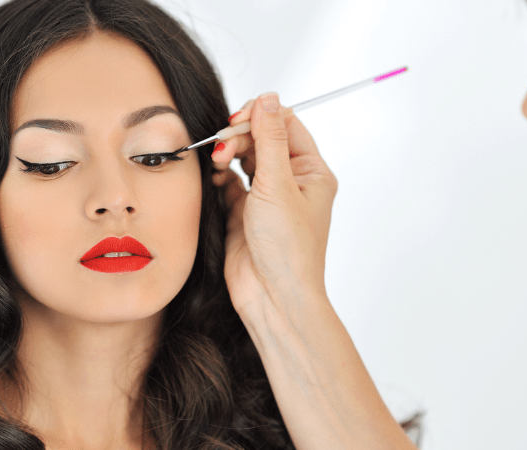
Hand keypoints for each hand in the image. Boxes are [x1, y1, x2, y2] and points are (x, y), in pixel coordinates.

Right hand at [211, 92, 337, 320]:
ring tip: (217, 161)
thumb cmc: (288, 251)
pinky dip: (220, 173)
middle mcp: (292, 182)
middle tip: (221, 145)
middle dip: (239, 136)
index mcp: (312, 173)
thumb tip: (268, 99)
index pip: (286, 125)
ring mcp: (268, 197)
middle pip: (263, 138)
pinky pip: (230, 180)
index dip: (261, 116)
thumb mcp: (278, 186)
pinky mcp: (246, 212)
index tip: (236, 120)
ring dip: (228, 153)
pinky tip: (214, 175)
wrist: (273, 297)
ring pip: (245, 157)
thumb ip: (269, 139)